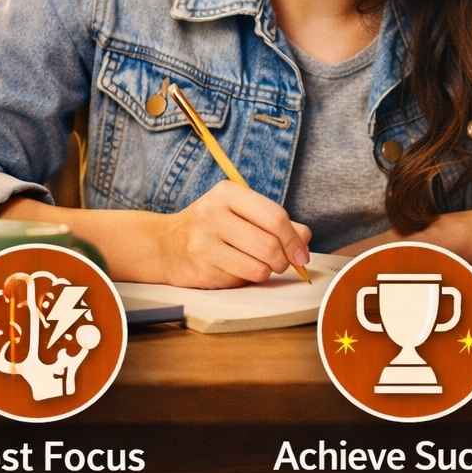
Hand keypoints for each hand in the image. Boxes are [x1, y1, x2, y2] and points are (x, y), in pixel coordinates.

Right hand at [157, 181, 312, 288]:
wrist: (166, 244)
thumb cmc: (212, 227)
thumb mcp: (241, 213)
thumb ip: (275, 222)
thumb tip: (305, 236)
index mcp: (228, 192)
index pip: (275, 216)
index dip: (294, 239)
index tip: (301, 254)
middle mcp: (214, 212)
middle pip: (269, 244)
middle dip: (284, 260)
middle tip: (283, 263)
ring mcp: (205, 241)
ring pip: (259, 266)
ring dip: (268, 271)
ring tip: (261, 266)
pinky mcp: (202, 266)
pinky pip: (243, 279)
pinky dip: (250, 278)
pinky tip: (240, 270)